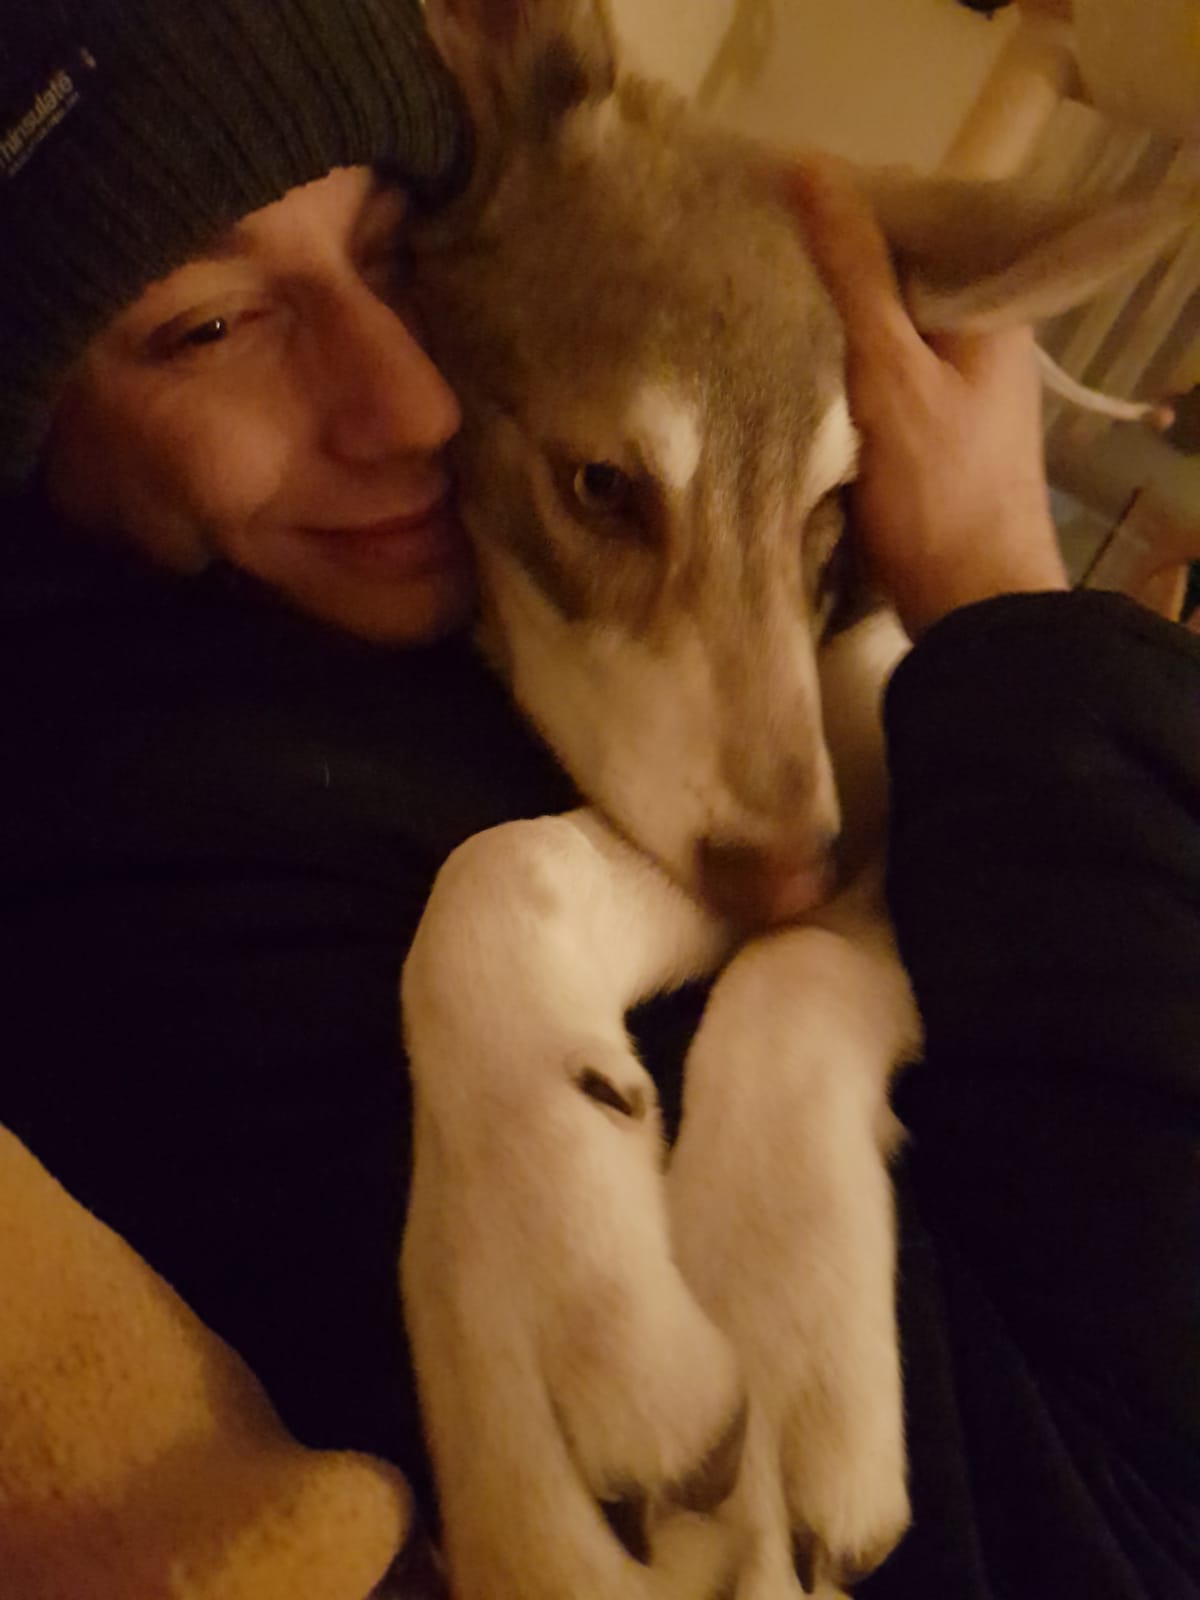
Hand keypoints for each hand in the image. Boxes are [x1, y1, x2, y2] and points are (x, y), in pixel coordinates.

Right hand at [789, 157, 1067, 637]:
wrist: (971, 607)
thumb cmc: (937, 490)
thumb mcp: (889, 372)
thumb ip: (854, 275)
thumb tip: (811, 171)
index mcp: (990, 310)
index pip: (919, 224)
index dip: (851, 209)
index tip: (780, 203)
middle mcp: (982, 342)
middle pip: (898, 281)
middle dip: (832, 271)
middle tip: (754, 254)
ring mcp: (958, 394)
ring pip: (883, 336)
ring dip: (829, 327)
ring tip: (755, 303)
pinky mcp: (929, 439)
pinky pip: (876, 384)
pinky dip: (837, 376)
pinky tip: (784, 372)